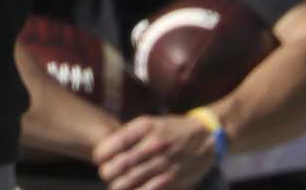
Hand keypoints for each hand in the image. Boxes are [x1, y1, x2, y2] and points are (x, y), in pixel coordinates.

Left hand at [93, 115, 216, 189]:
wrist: (207, 136)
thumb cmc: (172, 129)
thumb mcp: (150, 122)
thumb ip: (130, 135)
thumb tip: (106, 150)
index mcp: (146, 127)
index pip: (115, 143)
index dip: (101, 154)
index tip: (98, 159)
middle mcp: (155, 144)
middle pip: (121, 164)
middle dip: (107, 172)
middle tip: (105, 173)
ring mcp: (166, 162)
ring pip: (133, 179)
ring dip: (118, 185)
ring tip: (115, 184)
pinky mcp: (175, 178)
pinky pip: (149, 189)